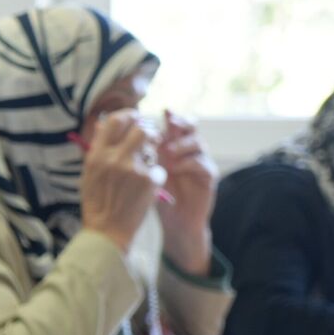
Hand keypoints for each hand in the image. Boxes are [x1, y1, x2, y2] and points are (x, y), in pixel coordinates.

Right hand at [78, 109, 160, 252]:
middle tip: (150, 137)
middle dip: (149, 130)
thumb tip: (104, 124)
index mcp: (97, 155)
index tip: (135, 119)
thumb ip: (98, 149)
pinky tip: (146, 188)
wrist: (107, 232)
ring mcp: (133, 169)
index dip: (129, 115)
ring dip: (153, 153)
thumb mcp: (89, 174)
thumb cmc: (97, 203)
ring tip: (145, 167)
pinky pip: (158, 168)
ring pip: (153, 148)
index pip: (115, 121)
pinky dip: (155, 176)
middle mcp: (114, 158)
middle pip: (141, 128)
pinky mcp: (149, 181)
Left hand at [155, 110, 216, 275]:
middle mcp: (187, 151)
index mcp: (171, 147)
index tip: (162, 110)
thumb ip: (140, 154)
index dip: (170, 116)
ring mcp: (199, 162)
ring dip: (182, 144)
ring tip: (168, 152)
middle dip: (181, 121)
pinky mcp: (208, 176)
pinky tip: (175, 168)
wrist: (175, 224)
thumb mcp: (144, 173)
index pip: (174, 124)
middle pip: (191, 126)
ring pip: (198, 142)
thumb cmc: (156, 198)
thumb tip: (125, 133)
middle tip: (170, 122)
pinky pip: (202, 163)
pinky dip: (189, 162)